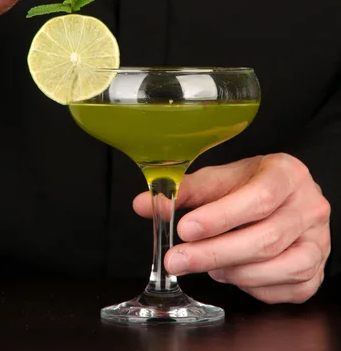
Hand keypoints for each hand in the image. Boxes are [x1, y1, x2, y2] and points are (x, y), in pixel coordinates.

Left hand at [134, 153, 330, 303]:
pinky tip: (232, 274)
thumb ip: (185, 192)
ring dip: (233, 271)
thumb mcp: (221, 179)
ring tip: (207, 263)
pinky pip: (287, 289)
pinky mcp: (317, 269)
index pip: (258, 198)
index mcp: (286, 173)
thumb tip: (143, 205)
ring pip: (278, 266)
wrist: (287, 196)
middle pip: (265, 238)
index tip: (185, 228)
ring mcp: (318, 240)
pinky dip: (254, 286)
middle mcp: (309, 206)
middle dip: (214, 253)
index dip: (221, 217)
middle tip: (177, 260)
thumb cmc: (252, 185)